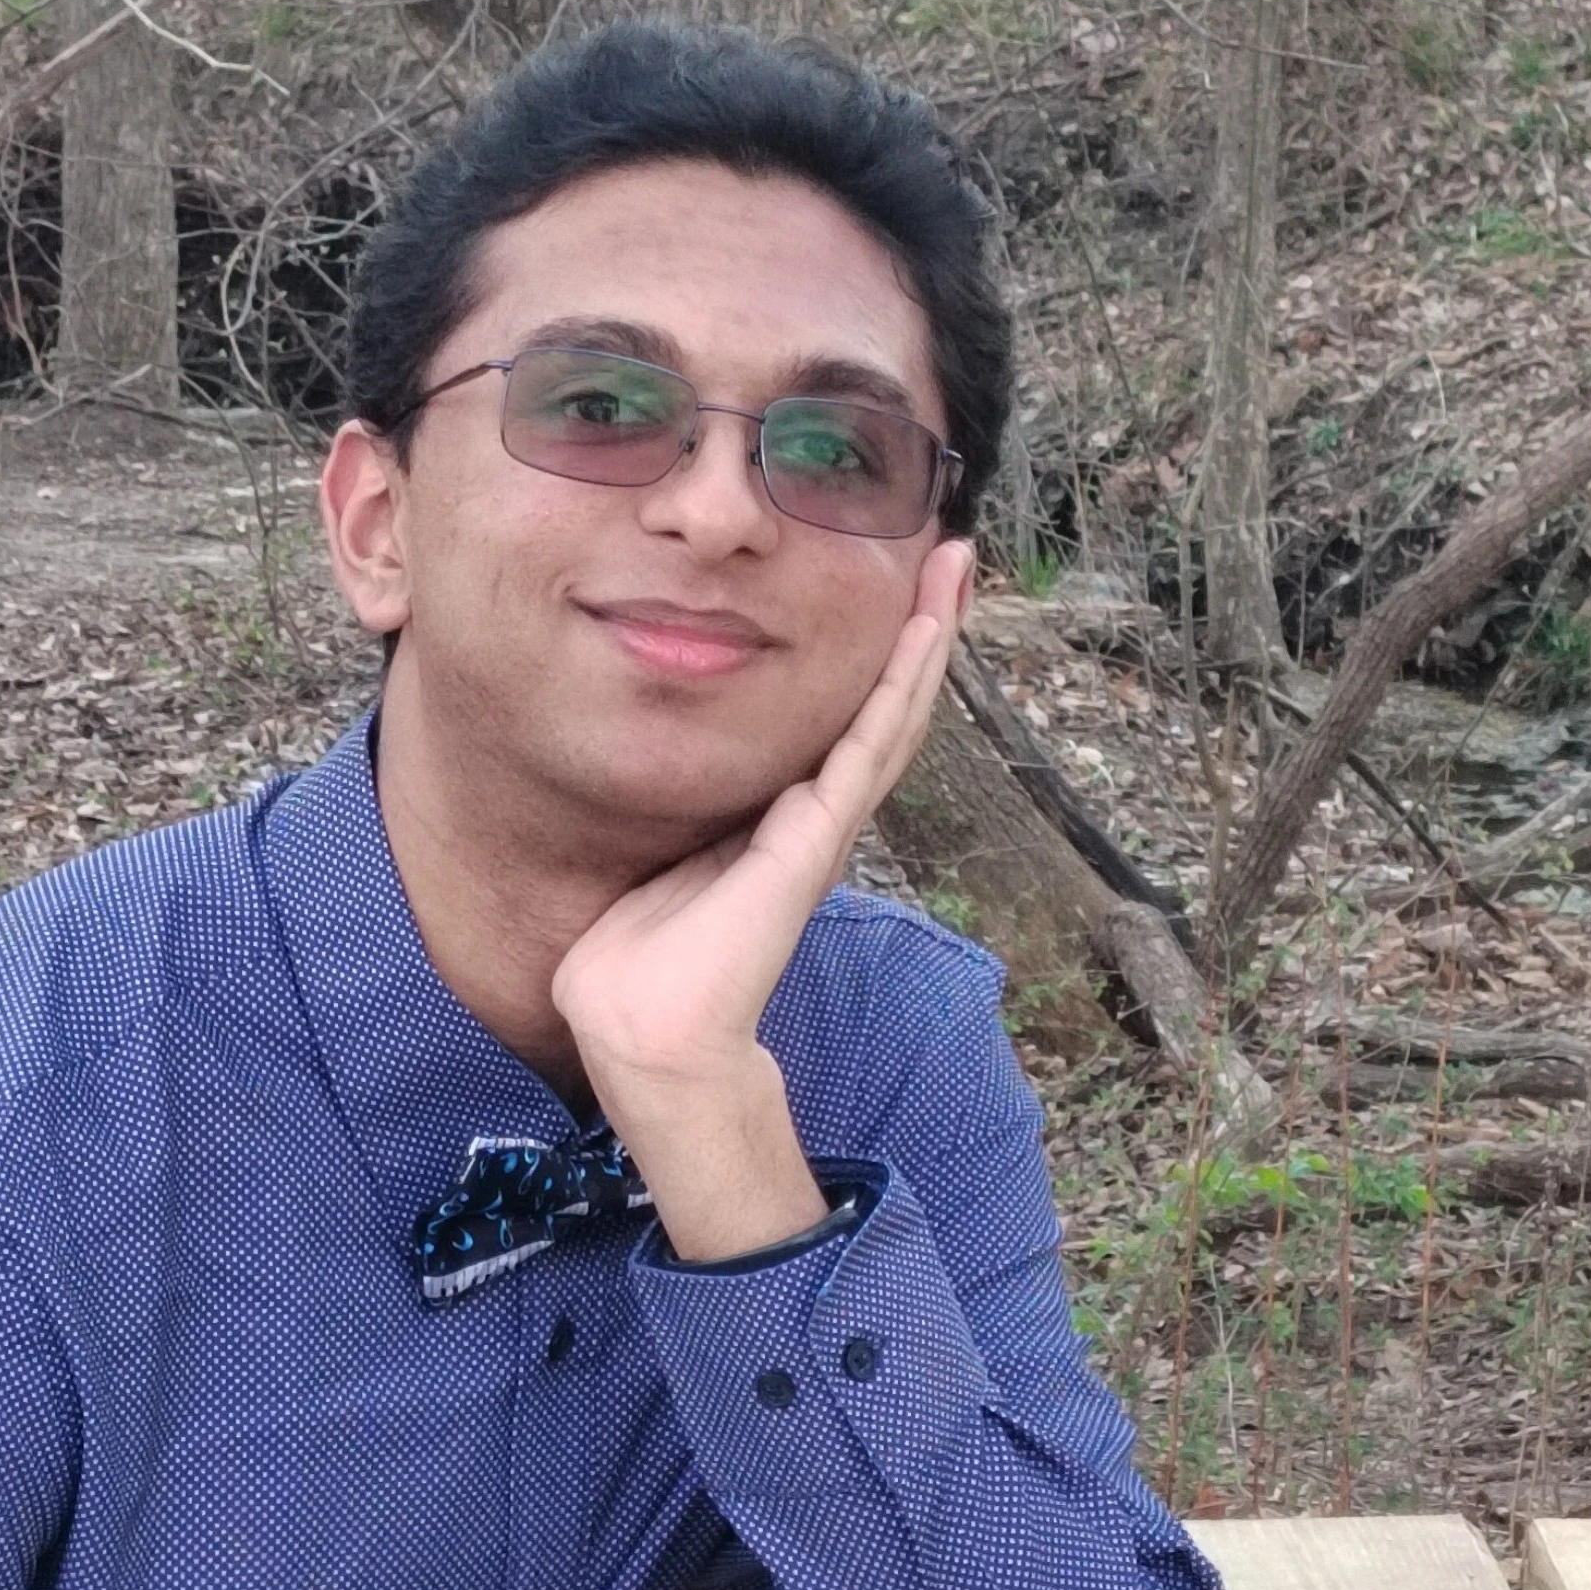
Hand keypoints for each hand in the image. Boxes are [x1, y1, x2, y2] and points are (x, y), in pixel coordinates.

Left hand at [552, 539, 973, 1259]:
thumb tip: (645, 779)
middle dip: (918, 628)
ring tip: (955, 572)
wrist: (646, 1034)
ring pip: (890, 716)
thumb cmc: (635, 965)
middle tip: (950, 555)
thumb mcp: (656, 863)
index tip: (893, 586)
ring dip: (926, 641)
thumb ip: (672, 822)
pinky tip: (922, 636)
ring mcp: (820, 828)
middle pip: (883, 706)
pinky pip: (863, 750)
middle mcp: (813, 817)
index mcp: (777, 819)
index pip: (840, 720)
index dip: (873, 655)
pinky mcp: (811, 842)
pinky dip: (897, 689)